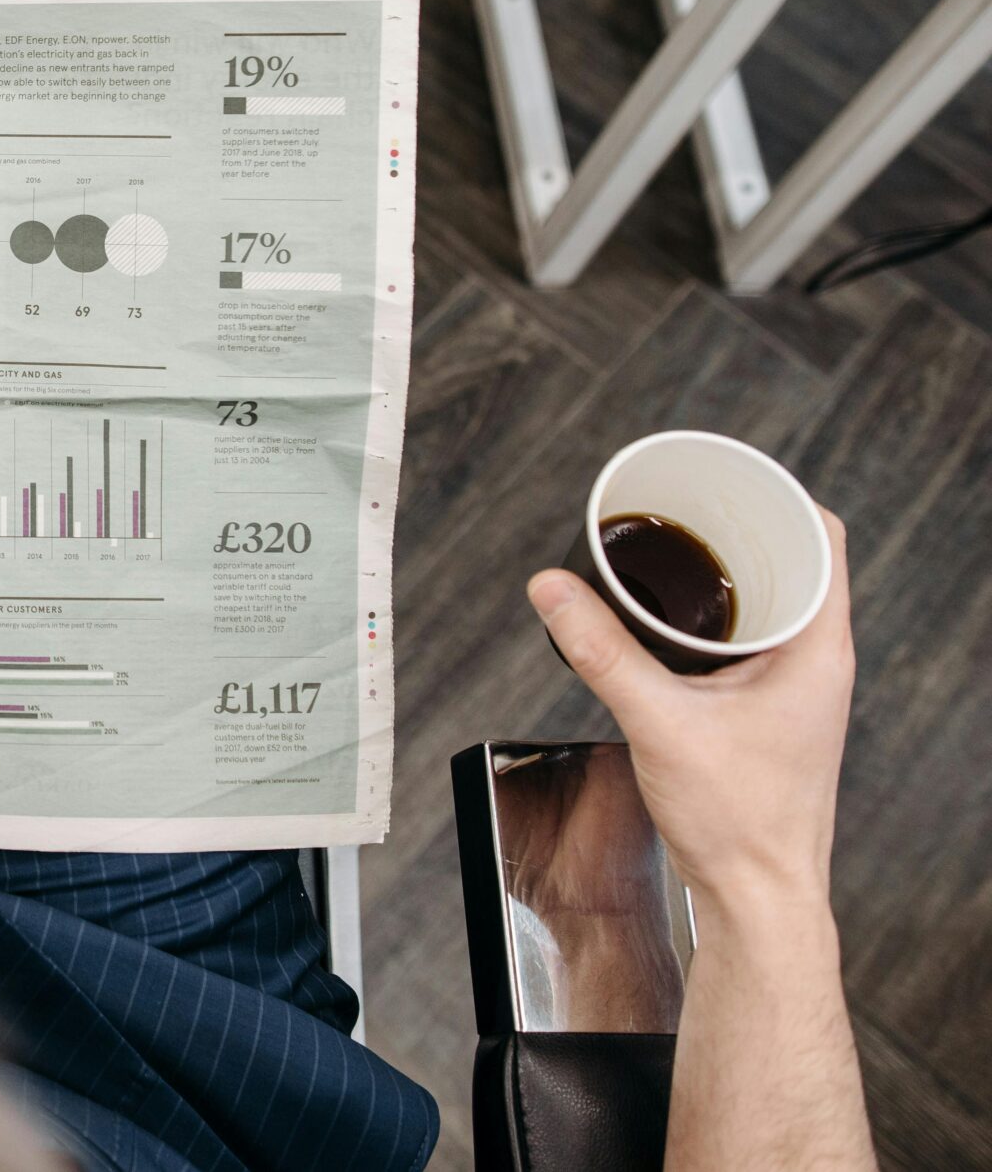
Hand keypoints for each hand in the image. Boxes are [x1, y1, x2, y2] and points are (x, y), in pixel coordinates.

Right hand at [527, 508, 853, 925]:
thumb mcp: (659, 722)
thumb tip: (551, 586)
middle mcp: (818, 663)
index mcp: (817, 651)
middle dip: (735, 527)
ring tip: (666, 551)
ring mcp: (798, 689)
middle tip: (677, 505)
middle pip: (793, 562)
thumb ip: (600, 651)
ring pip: (770, 603)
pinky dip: (713, 616)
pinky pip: (750, 640)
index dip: (777, 496)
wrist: (757, 898)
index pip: (823, 538)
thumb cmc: (740, 822)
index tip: (724, 477)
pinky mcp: (771, 711)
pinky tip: (668, 622)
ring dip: (723, 573)